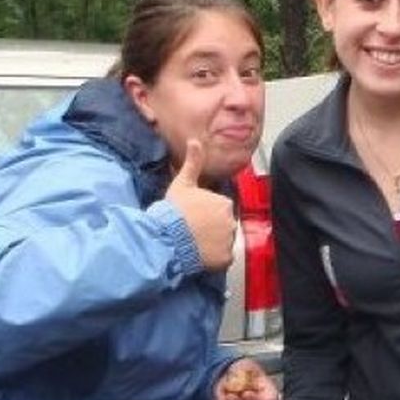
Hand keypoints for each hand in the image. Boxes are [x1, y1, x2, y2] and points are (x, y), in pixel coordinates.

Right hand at [166, 137, 235, 270]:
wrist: (167, 237)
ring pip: (223, 243)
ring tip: (193, 243)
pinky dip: (214, 259)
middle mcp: (232, 221)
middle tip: (191, 231)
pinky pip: (223, 259)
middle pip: (223, 226)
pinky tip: (199, 254)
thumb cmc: (174, 210)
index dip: (205, 214)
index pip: (219, 210)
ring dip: (212, 244)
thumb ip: (193, 162)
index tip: (191, 217)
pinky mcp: (226, 258)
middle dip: (210, 229)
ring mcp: (230, 241)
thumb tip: (195, 140)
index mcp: (225, 203)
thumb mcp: (182, 183)